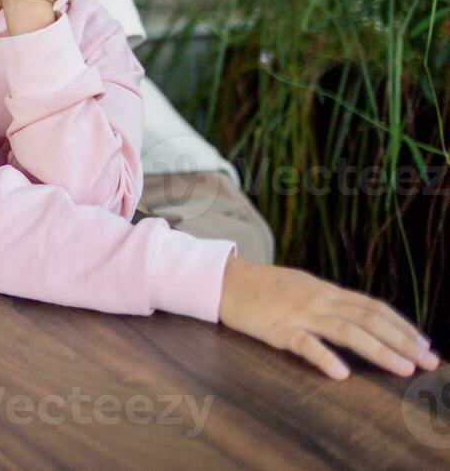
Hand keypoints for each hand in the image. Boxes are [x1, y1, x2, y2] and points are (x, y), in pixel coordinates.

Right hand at [219, 257, 438, 378]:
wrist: (223, 279)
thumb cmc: (262, 287)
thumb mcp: (301, 287)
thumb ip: (328, 302)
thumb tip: (358, 317)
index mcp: (326, 291)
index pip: (373, 307)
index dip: (402, 325)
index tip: (424, 344)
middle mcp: (319, 300)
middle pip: (369, 320)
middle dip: (403, 341)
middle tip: (429, 361)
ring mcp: (299, 313)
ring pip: (347, 331)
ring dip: (380, 351)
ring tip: (403, 369)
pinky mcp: (277, 328)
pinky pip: (304, 344)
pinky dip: (324, 358)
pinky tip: (341, 373)